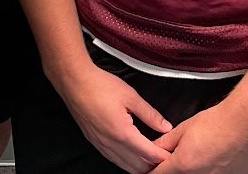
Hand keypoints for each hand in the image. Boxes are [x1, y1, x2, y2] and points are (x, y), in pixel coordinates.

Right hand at [57, 62, 171, 172]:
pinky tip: (131, 157)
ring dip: (139, 166)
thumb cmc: (100, 86)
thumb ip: (150, 114)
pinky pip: (113, 159)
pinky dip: (126, 162)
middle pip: (138, 166)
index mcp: (123, 133)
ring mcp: (101, 144)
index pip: (149, 154)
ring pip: (125, 166)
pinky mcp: (94, 142)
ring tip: (151, 160)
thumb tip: (165, 126)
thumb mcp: (130, 96)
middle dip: (153, 165)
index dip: (163, 157)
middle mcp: (111, 143)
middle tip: (165, 159)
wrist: (74, 82)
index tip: (173, 156)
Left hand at [150, 103, 247, 173]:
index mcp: (183, 165)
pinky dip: (211, 170)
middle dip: (175, 168)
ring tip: (201, 153)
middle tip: (181, 156)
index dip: (153, 171)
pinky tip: (214, 158)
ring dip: (193, 169)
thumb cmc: (218, 124)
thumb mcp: (184, 129)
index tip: (154, 167)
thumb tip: (155, 147)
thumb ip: (166, 142)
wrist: (245, 124)